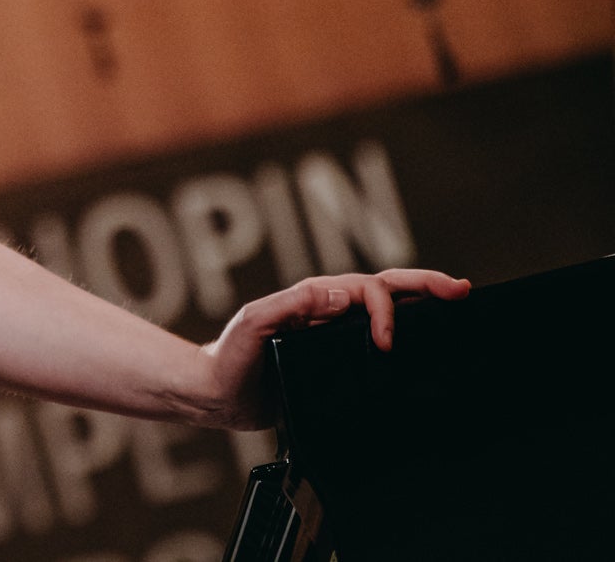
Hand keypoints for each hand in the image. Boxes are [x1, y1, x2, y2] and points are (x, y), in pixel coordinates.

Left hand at [198, 269, 471, 429]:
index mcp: (312, 299)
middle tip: (461, 290)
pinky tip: (427, 341)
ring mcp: (334, 333)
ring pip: (385, 309)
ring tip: (455, 303)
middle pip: (384, 289)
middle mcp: (327, 311)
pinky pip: (376, 341)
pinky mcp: (337, 359)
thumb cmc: (230, 358)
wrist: (217, 393)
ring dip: (421, 303)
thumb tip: (337, 297)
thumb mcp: (254, 325)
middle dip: (425, 286)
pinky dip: (406, 332)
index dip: (384, 311)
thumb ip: (289, 306)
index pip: (365, 290)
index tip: (387, 342)